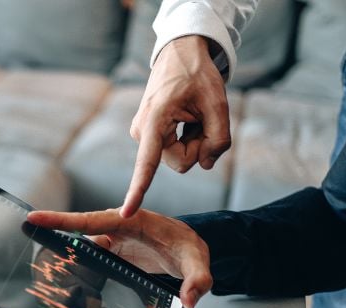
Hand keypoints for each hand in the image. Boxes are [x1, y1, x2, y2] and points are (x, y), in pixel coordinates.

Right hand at [27, 208, 211, 307]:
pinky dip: (75, 271)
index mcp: (131, 221)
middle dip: (51, 238)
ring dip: (63, 260)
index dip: (61, 220)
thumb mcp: (199, 262)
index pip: (91, 220)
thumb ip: (198, 280)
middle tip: (26, 249)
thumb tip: (189, 301)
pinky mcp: (110, 254)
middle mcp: (116, 228)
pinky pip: (87, 260)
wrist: (189, 249)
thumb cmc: (191, 248)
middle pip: (76, 233)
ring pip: (80, 250)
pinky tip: (64, 286)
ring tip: (43, 277)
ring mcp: (111, 242)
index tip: (34, 218)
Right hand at [121, 36, 230, 216]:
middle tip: (203, 119)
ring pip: (176, 159)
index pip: (147, 162)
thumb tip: (205, 165)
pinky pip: (172, 151)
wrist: (180, 55)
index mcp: (156, 119)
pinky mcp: (146, 136)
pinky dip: (186, 138)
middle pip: (179, 163)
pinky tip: (185, 118)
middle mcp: (142, 131)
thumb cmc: (199, 75)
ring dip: (192, 141)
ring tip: (192, 115)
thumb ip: (218, 140)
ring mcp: (142, 134)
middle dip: (197, 148)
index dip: (138, 189)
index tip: (126, 214)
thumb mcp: (219, 104)